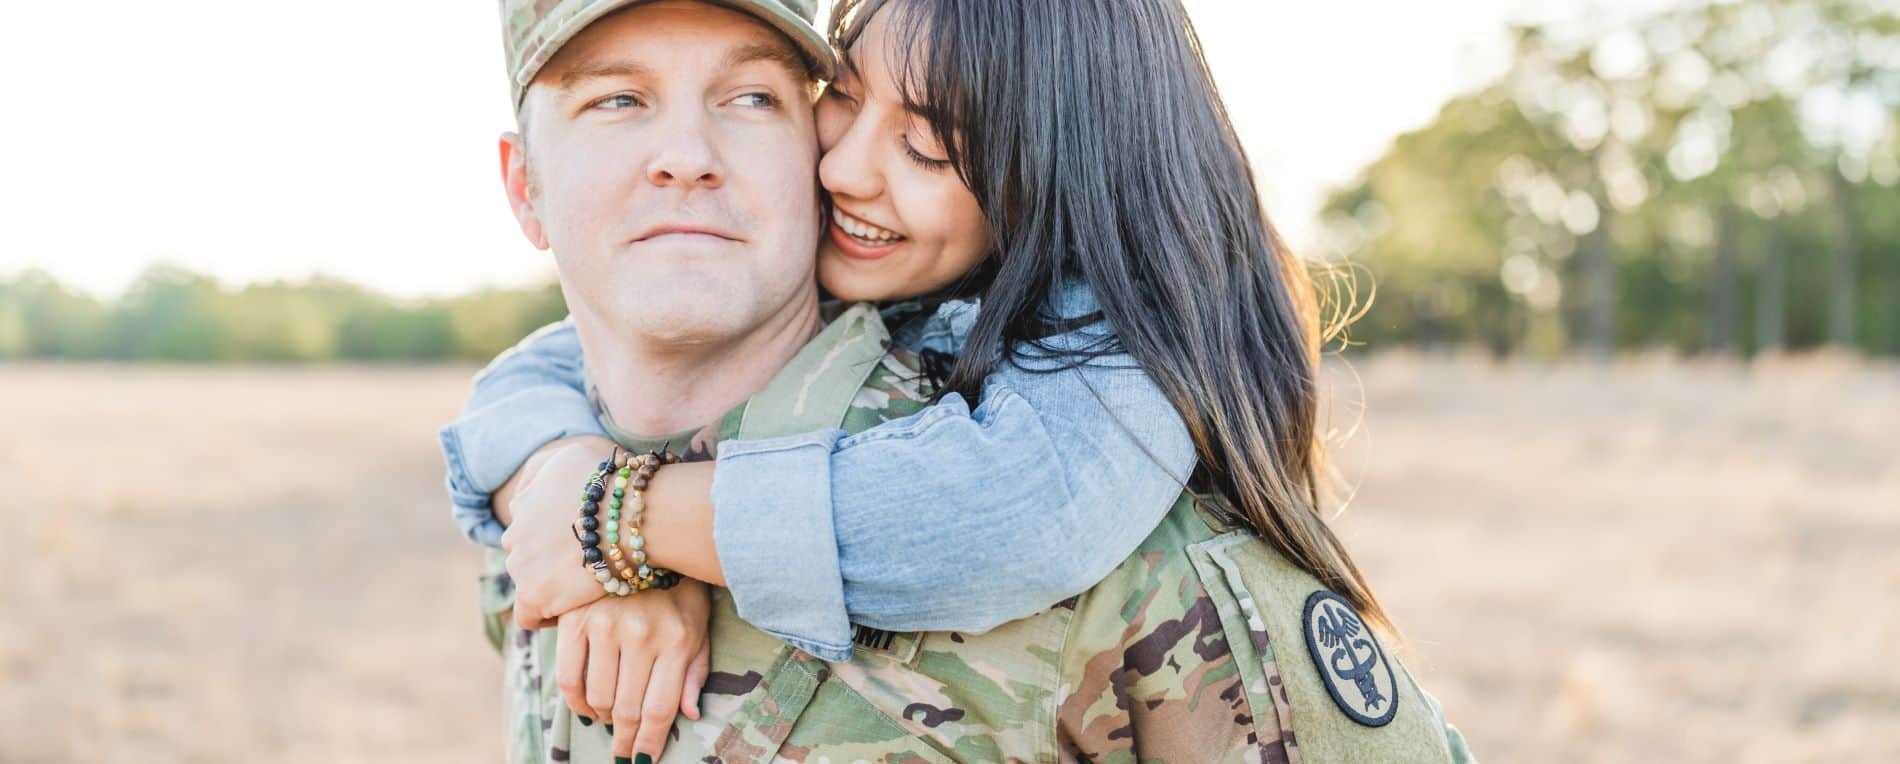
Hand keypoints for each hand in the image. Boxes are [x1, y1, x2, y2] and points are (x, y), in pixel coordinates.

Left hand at [501, 437, 617, 628]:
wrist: (629, 516)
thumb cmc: (613, 483)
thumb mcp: (571, 456)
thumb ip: (545, 471)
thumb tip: (537, 487)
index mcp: (524, 502)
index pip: (528, 524)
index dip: (552, 533)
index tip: (575, 540)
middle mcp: (515, 532)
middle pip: (526, 553)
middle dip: (549, 558)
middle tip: (583, 564)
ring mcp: (521, 564)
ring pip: (528, 581)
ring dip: (551, 583)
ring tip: (583, 587)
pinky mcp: (533, 593)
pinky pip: (527, 615)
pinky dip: (544, 615)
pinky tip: (570, 609)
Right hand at [556, 580, 713, 760]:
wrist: (644, 534)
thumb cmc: (680, 587)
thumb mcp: (700, 625)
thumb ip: (696, 670)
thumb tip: (691, 714)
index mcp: (677, 640)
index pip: (660, 708)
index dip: (649, 741)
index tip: (642, 760)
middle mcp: (641, 635)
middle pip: (626, 709)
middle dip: (624, 739)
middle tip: (622, 751)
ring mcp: (605, 626)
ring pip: (597, 697)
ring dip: (601, 719)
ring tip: (608, 720)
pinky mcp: (575, 619)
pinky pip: (567, 675)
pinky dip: (575, 699)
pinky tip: (585, 705)